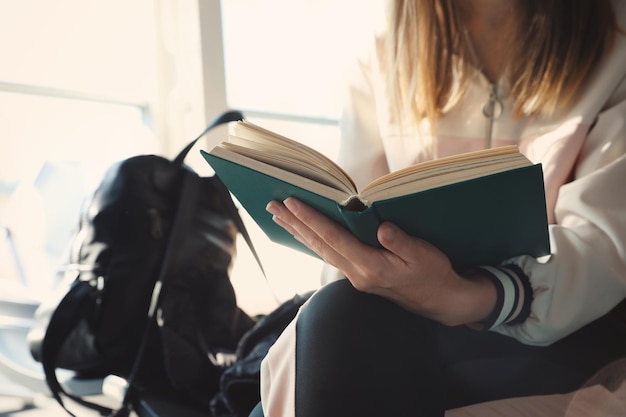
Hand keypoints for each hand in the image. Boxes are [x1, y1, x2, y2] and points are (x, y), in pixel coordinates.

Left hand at [266, 197, 496, 325]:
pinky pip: (329, 254)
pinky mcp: (358, 275)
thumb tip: (381, 227)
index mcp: (370, 267)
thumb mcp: (424, 255)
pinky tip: (304, 233)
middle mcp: (357, 274)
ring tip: (279, 216)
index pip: (333, 238)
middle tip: (272, 206)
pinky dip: (313, 240)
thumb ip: (402, 242)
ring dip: (299, 232)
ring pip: (320, 250)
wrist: (439, 301)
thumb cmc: (434, 274)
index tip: (291, 202)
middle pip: (318, 244)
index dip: (311, 219)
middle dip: (294, 224)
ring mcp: (355, 277)